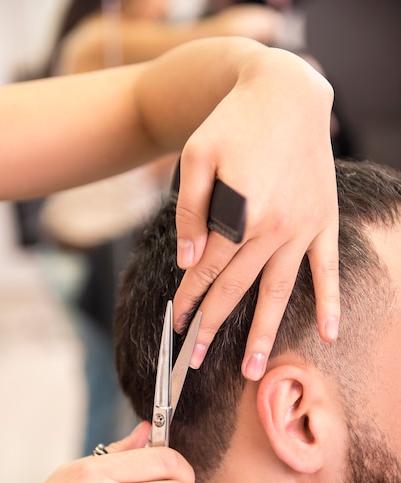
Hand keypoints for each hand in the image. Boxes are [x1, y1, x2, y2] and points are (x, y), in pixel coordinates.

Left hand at [174, 48, 338, 380]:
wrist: (285, 91)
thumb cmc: (233, 123)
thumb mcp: (196, 158)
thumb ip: (191, 213)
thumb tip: (190, 263)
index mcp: (240, 213)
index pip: (207, 269)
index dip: (188, 297)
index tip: (176, 321)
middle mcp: (274, 227)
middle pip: (237, 288)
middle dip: (213, 324)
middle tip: (196, 359)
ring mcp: (303, 227)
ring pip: (279, 291)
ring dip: (264, 332)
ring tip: (253, 369)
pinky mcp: (324, 221)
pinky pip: (327, 269)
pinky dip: (330, 302)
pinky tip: (328, 333)